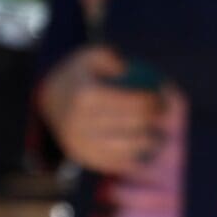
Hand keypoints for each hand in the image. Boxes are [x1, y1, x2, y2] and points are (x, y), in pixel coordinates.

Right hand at [36, 45, 166, 175]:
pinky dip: (132, 161)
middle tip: (167, 116)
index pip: (131, 101)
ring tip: (163, 137)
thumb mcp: (92, 55)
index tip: (164, 97)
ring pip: (124, 148)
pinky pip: (112, 162)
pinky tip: (150, 156)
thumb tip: (130, 68)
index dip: (154, 101)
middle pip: (131, 124)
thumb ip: (112, 56)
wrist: (49, 100)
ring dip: (149, 144)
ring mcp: (79, 143)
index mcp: (85, 96)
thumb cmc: (81, 74)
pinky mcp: (81, 157)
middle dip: (155, 120)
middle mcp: (80, 121)